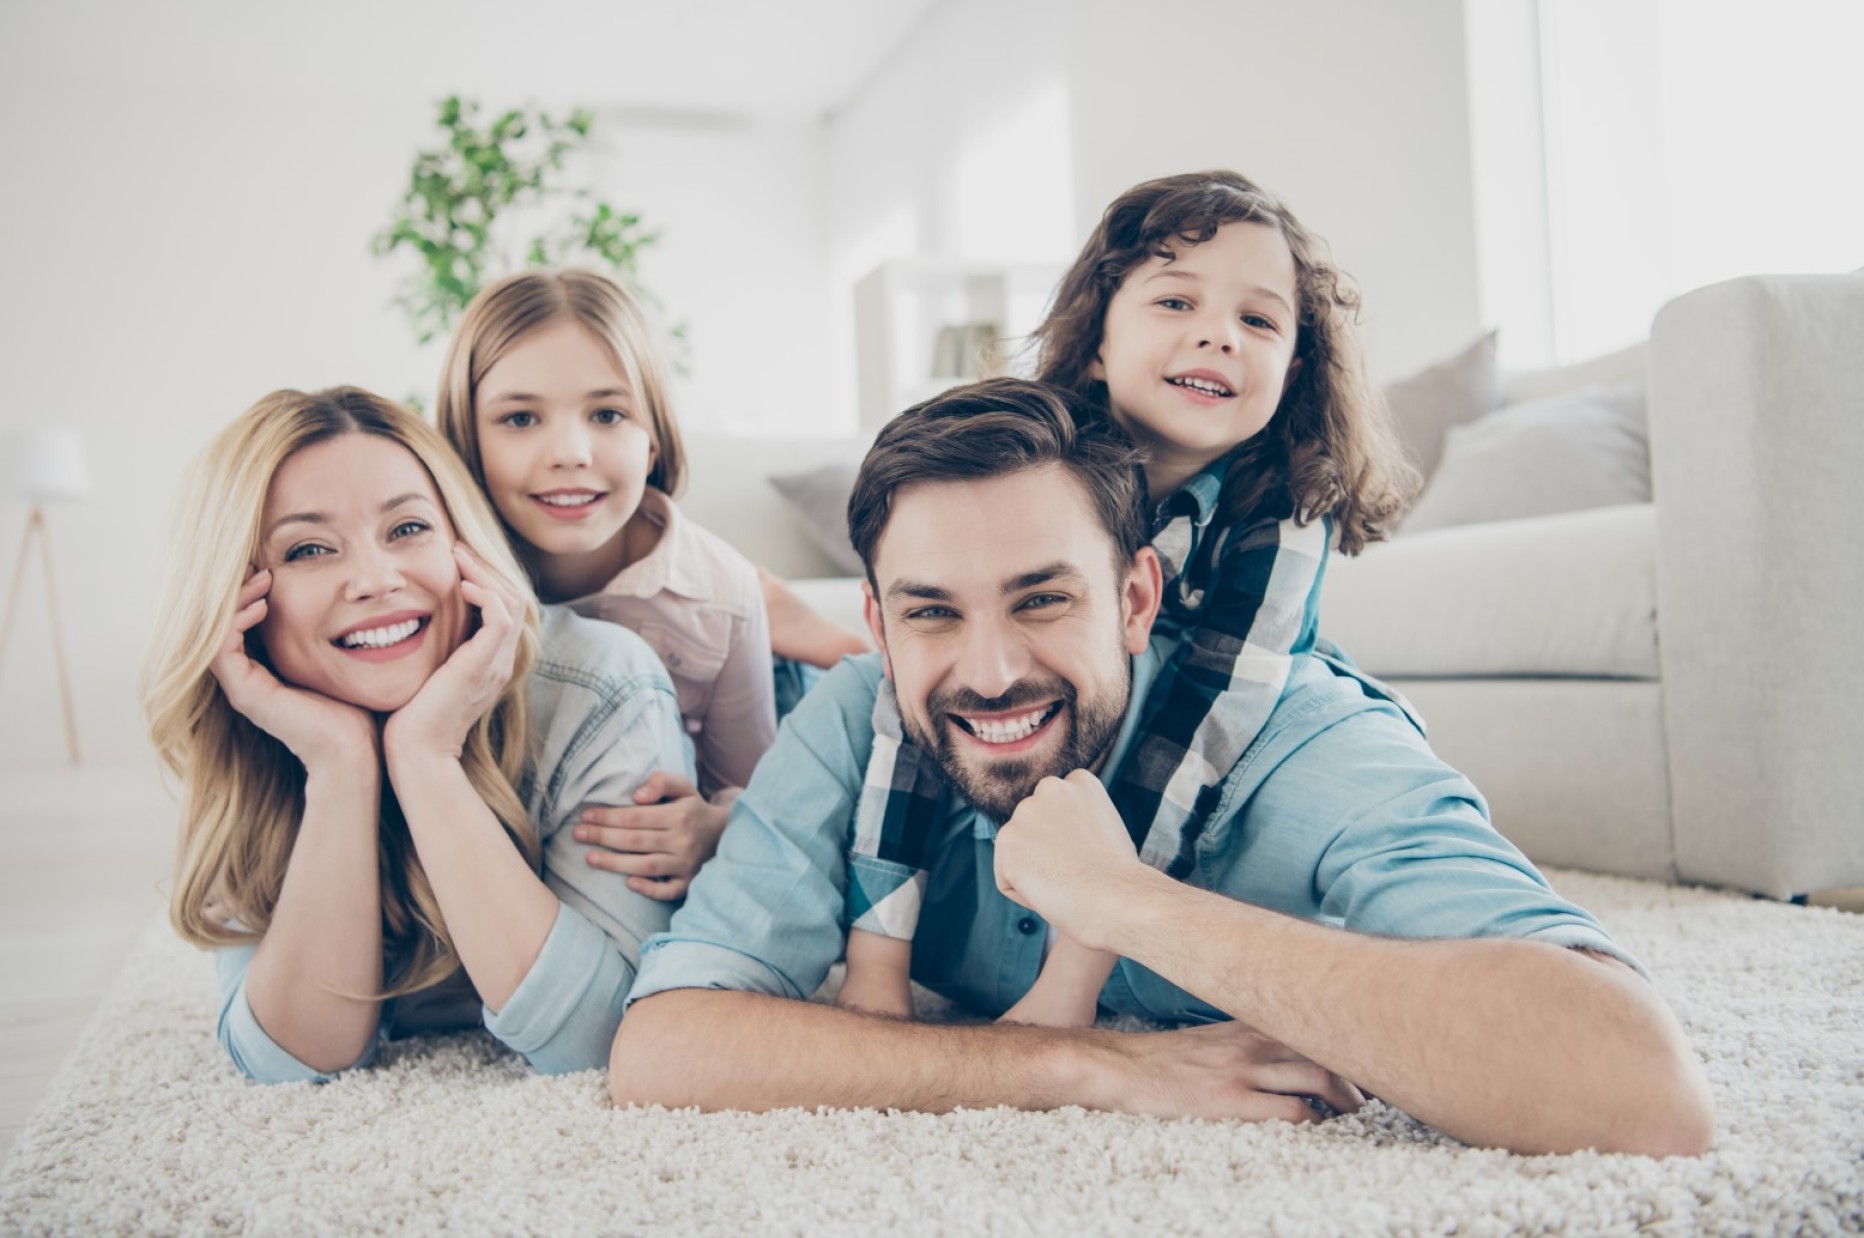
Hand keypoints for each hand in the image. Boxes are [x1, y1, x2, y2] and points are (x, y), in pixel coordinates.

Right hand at [209, 567, 376, 770]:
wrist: (355, 749)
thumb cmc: (355, 708)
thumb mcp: (339, 661)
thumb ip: (332, 638)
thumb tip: (354, 601)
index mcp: (266, 671)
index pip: (244, 622)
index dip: (252, 592)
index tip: (270, 568)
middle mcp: (248, 678)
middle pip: (225, 624)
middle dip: (240, 590)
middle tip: (261, 566)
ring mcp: (242, 687)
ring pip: (218, 632)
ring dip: (237, 600)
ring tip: (262, 579)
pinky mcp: (244, 694)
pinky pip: (223, 649)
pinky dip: (236, 622)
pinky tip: (261, 605)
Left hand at [383, 544, 525, 761]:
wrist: (417, 753)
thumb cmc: (410, 719)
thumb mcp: (425, 674)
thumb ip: (432, 651)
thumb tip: (413, 624)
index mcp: (491, 663)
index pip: (505, 608)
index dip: (485, 579)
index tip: (455, 560)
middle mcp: (501, 661)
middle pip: (515, 597)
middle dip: (487, 567)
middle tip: (457, 548)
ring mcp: (497, 663)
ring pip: (512, 600)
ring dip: (485, 572)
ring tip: (457, 556)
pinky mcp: (485, 664)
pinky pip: (500, 616)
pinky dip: (484, 594)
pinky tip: (458, 585)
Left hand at [573, 771, 727, 900]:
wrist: (723, 834)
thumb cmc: (692, 808)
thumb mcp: (682, 786)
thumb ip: (661, 782)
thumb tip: (637, 796)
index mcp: (680, 815)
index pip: (636, 817)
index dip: (608, 817)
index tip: (585, 816)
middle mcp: (683, 841)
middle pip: (635, 841)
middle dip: (602, 837)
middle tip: (578, 834)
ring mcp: (686, 864)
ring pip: (646, 866)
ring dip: (614, 863)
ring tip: (589, 858)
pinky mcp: (689, 882)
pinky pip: (668, 891)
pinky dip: (649, 889)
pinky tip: (628, 884)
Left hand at [994, 769, 1154, 950]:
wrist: (1115, 898)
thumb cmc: (1121, 877)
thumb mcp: (1108, 830)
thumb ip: (1080, 822)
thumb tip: (1063, 836)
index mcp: (1080, 782)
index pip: (1054, 808)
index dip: (1066, 839)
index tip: (1083, 855)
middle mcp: (1050, 787)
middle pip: (1032, 828)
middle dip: (1044, 851)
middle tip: (1072, 872)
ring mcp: (1025, 811)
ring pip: (1018, 854)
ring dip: (1034, 872)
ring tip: (1063, 882)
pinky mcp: (1006, 839)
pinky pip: (1006, 878)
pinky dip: (1023, 893)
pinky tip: (1049, 892)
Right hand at [1087, 1021, 1364, 1122]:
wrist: (1117, 1067)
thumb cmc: (1159, 1060)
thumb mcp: (1206, 1039)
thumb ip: (1241, 1039)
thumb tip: (1271, 1050)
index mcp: (1245, 1024)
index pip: (1309, 1019)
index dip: (1340, 1041)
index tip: (1358, 1060)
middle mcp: (1251, 1041)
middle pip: (1324, 1048)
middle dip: (1353, 1074)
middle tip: (1366, 1098)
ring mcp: (1243, 1069)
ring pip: (1317, 1077)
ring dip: (1344, 1100)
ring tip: (1353, 1118)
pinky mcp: (1232, 1100)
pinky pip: (1291, 1112)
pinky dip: (1314, 1122)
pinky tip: (1318, 1132)